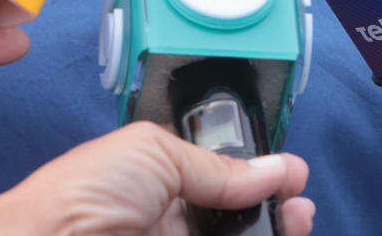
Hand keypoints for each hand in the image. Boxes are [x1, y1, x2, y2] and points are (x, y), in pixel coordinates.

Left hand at [0, 121, 314, 235]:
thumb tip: (271, 169)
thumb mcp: (156, 154)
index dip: (257, 174)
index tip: (289, 175)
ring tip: (298, 223)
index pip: (219, 175)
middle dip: (273, 208)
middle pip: (233, 214)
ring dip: (271, 230)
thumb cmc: (82, 192)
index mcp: (157, 176)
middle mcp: (167, 215)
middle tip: (299, 206)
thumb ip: (216, 166)